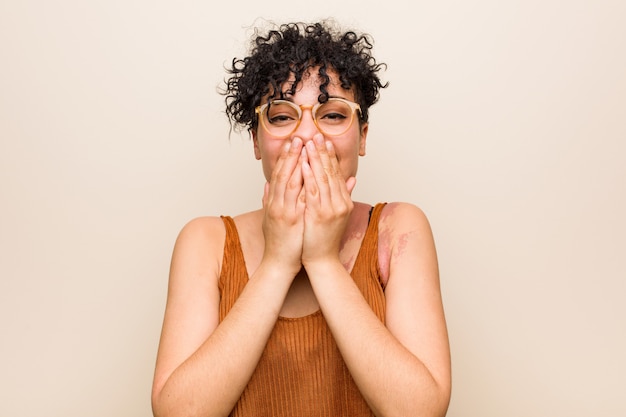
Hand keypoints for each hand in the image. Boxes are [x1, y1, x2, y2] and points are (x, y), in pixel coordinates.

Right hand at [261, 137, 305, 276]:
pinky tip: (310, 171)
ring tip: (304, 148)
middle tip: (299, 138)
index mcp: (272, 202)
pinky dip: (304, 184)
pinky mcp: (293, 220)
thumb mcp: (269, 218)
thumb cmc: (278, 242)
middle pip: (284, 174)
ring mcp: (284, 211)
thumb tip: (267, 185)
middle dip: (291, 155)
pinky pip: (299, 198)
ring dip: (297, 163)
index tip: (292, 142)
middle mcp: (276, 204)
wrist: (279, 263)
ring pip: (290, 182)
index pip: (279, 175)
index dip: (285, 158)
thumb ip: (268, 200)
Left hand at [300, 134, 355, 267]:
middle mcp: (340, 203)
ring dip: (315, 159)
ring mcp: (331, 208)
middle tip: (317, 135)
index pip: (337, 173)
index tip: (324, 141)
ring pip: (322, 178)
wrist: (322, 260)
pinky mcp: (320, 215)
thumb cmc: (324, 238)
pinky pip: (313, 191)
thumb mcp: (338, 214)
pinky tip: (304, 163)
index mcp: (343, 201)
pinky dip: (309, 176)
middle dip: (323, 152)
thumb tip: (352, 179)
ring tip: (309, 143)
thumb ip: (344, 194)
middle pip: (331, 172)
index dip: (330, 156)